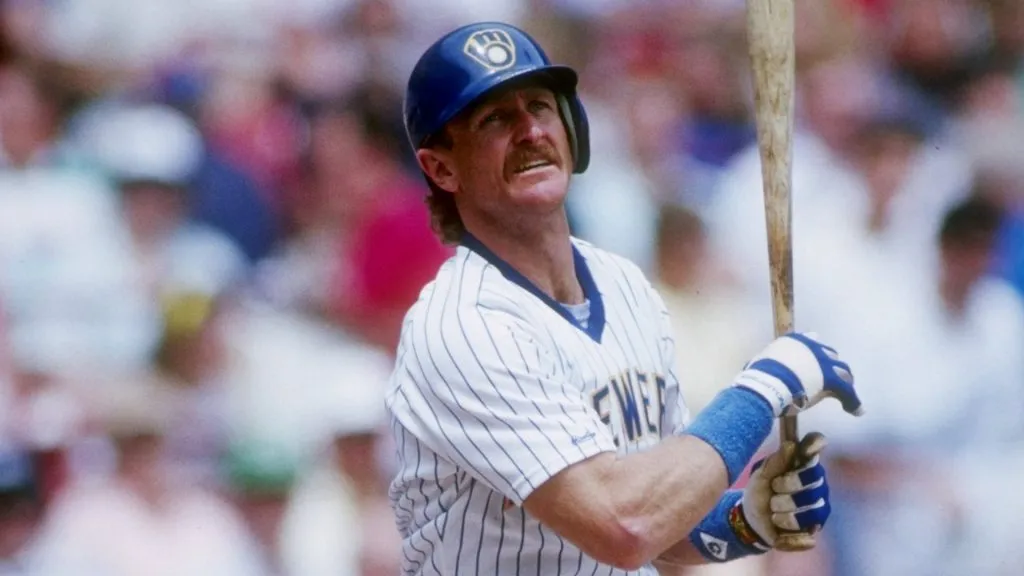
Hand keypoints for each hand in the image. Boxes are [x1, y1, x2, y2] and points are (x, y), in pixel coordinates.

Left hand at [731, 432, 830, 547]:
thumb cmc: (761, 491)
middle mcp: (817, 481)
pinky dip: (787, 528)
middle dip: (786, 486)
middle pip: (809, 479)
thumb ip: (775, 462)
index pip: (816, 445)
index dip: (813, 445)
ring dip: (784, 511)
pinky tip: (778, 524)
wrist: (752, 519)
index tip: (805, 448)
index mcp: (803, 463)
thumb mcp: (762, 476)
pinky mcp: (816, 525)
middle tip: (774, 489)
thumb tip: (791, 445)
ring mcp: (819, 504)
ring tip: (774, 511)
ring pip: (810, 508)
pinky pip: (807, 529)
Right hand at [733, 331, 862, 416]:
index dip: (814, 354)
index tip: (814, 363)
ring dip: (844, 381)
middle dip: (831, 366)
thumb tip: (755, 371)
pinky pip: (848, 390)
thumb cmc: (757, 377)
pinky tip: (855, 410)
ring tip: (846, 394)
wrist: (766, 385)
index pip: (811, 341)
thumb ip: (766, 365)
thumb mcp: (761, 363)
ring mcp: (824, 362)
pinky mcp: (832, 379)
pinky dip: (852, 401)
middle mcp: (812, 346)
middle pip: (830, 355)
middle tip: (831, 379)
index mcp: (794, 341)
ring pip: (843, 370)